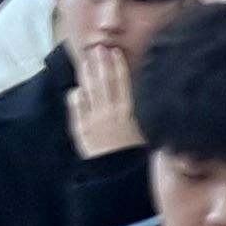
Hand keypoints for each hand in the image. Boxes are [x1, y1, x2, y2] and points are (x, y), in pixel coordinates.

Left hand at [66, 43, 140, 159]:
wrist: (115, 177)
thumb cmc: (136, 158)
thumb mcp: (147, 134)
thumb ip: (144, 116)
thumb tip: (150, 101)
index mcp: (128, 112)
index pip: (122, 83)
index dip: (117, 66)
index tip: (114, 51)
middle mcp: (109, 112)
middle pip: (104, 82)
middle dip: (101, 64)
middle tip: (97, 48)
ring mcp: (94, 120)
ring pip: (90, 91)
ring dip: (88, 74)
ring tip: (87, 60)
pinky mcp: (82, 130)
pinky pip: (77, 109)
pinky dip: (76, 98)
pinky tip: (76, 89)